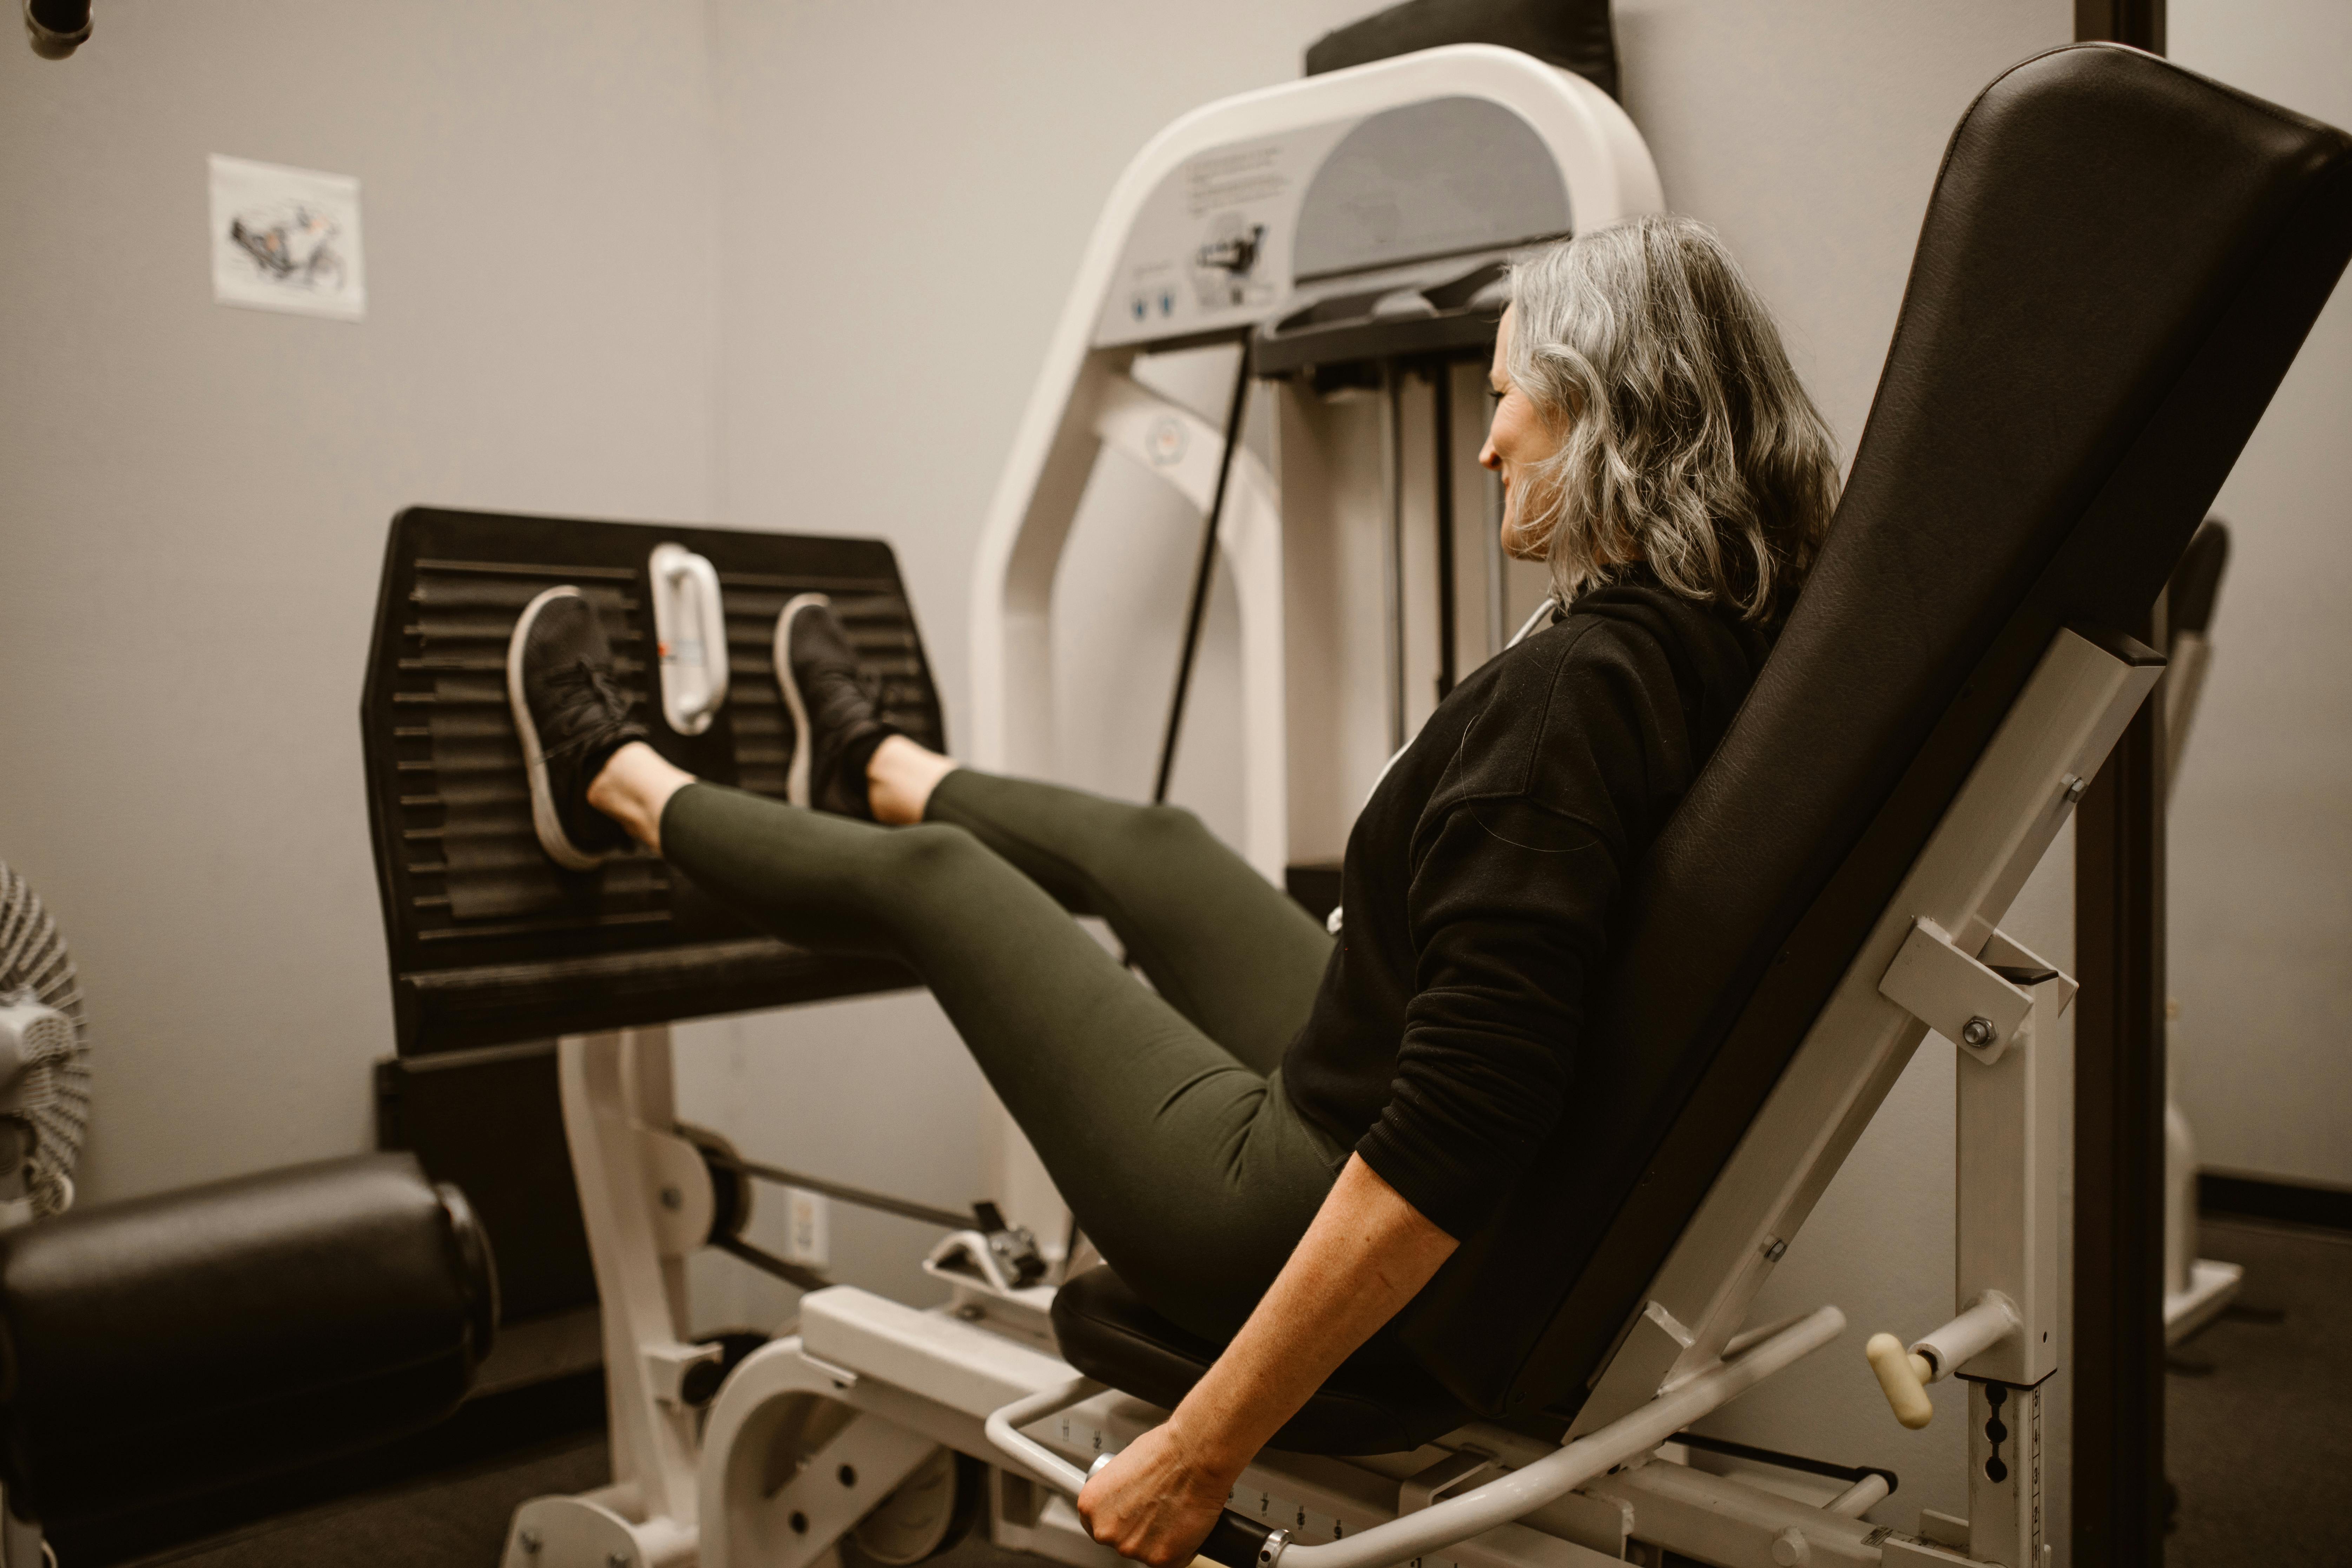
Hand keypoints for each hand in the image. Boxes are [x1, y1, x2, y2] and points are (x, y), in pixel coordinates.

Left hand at [1076, 1420, 1236, 1567]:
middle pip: (1121, 1541)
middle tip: (1158, 1510)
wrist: (1196, 1453)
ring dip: (1161, 1539)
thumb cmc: (1165, 1451)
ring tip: (1175, 1511)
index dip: (1118, 1522)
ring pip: (1147, 1552)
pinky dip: (1183, 1547)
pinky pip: (1172, 1560)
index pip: (1096, 1527)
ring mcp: (1132, 1548)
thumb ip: (1118, 1494)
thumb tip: (1127, 1502)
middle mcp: (1106, 1531)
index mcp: (1090, 1506)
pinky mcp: (1160, 1559)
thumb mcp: (1124, 1466)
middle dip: (1139, 1531)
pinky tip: (1186, 1523)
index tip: (1130, 1518)